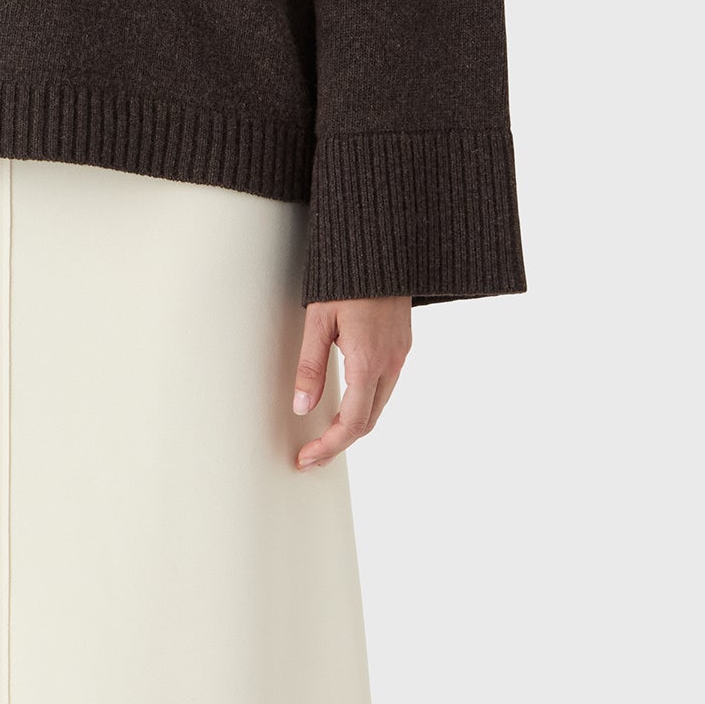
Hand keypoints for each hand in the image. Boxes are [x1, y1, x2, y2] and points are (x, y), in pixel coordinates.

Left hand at [292, 294, 411, 468]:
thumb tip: (302, 406)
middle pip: (368, 421)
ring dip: (354, 426)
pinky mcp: (402, 345)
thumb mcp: (318, 320)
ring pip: (379, 405)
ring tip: (325, 436)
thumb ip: (310, 366)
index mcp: (368, 361)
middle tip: (312, 455)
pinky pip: (385, 386)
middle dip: (339, 443)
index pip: (352, 423)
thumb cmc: (347, 278)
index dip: (329, 446)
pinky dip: (366, 405)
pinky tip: (347, 404)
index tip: (308, 458)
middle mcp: (390, 363)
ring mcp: (400, 354)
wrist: (385, 245)